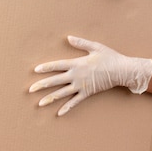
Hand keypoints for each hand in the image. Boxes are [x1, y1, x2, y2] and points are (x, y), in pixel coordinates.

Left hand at [29, 35, 151, 115]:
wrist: (121, 70)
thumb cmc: (109, 57)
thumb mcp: (95, 46)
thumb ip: (81, 43)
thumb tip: (68, 37)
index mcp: (77, 63)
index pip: (57, 65)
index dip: (46, 68)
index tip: (35, 70)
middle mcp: (76, 76)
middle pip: (55, 81)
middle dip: (42, 85)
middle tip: (30, 90)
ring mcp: (81, 86)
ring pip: (62, 93)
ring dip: (50, 98)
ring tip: (39, 104)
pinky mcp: (87, 93)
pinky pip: (75, 102)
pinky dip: (67, 108)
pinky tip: (59, 113)